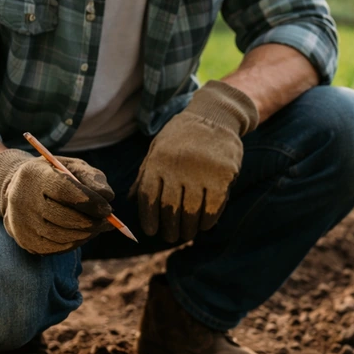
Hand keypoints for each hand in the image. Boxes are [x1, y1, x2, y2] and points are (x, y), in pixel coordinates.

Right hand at [0, 149, 114, 254]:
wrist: (22, 189)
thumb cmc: (56, 176)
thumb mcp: (73, 168)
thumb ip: (92, 178)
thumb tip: (107, 196)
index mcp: (34, 175)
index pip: (64, 191)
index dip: (90, 202)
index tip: (108, 209)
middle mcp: (22, 199)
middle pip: (64, 217)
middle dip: (92, 222)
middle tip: (108, 222)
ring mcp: (22, 222)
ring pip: (63, 236)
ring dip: (86, 234)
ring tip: (97, 226)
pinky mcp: (25, 240)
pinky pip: (57, 248)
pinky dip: (76, 243)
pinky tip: (82, 233)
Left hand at [130, 81, 258, 242]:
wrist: (215, 116)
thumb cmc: (183, 135)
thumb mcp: (158, 148)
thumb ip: (145, 173)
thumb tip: (131, 199)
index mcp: (159, 160)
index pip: (149, 197)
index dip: (149, 218)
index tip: (151, 231)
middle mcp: (178, 167)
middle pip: (170, 209)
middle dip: (169, 228)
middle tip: (171, 237)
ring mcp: (201, 171)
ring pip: (191, 212)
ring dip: (188, 228)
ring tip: (187, 234)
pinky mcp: (222, 175)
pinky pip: (213, 207)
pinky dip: (207, 220)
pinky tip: (204, 225)